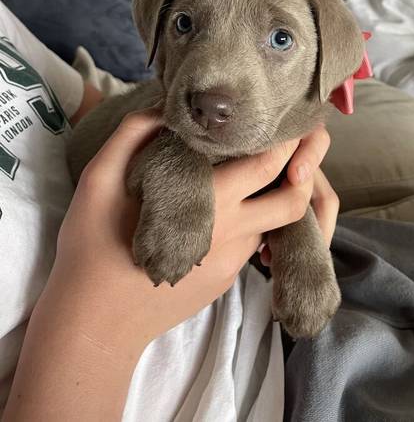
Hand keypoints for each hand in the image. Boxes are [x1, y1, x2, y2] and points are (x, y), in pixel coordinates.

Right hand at [50, 111, 336, 349]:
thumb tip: (164, 106)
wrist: (95, 324)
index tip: (286, 118)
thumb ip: (133, 134)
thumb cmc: (92, 246)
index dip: (288, 139)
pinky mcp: (226, 279)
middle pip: (293, 199)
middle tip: (293, 143)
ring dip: (274, 196)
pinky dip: (248, 221)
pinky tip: (221, 210)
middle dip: (304, 167)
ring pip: (273, 222)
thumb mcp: (100, 180)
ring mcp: (232, 260)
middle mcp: (232, 232)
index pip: (270, 165)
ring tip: (256, 172)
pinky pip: (250, 242)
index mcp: (209, 202)